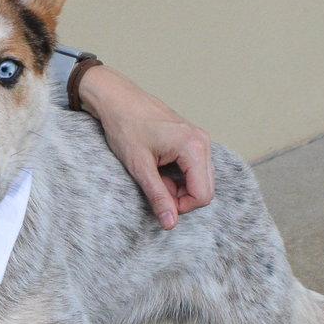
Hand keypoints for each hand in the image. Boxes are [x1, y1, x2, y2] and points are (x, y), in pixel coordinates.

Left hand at [77, 63, 214, 228]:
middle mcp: (202, 142)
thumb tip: (170, 223)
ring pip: (200, 180)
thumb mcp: (139, 166)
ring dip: (178, 187)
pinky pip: (194, 169)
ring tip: (155, 175)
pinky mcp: (192, 141)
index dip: (182, 206)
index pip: (204, 194)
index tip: (160, 201)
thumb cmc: (126, 126)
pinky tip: (159, 168)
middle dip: (181, 197)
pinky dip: (178, 177)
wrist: (117, 99)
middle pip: (206, 189)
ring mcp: (199, 140)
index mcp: (193, 146)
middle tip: (155, 187)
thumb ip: (157, 196)